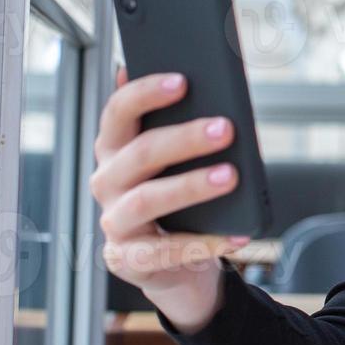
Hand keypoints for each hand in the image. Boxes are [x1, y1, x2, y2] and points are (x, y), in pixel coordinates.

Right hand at [89, 64, 246, 331]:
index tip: (182, 81)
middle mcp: (107, 182)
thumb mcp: (177, 164)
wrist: (174, 263)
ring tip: (230, 176)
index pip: (118, 112)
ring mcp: (114, 223)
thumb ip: (182, 127)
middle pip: (140, 153)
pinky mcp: (128, 259)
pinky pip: (166, 250)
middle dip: (184, 138)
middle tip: (225, 129)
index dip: (145, 93)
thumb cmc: (179, 201)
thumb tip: (203, 84)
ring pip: (148, 199)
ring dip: (191, 186)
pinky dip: (206, 241)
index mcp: (115, 149)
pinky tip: (237, 235)